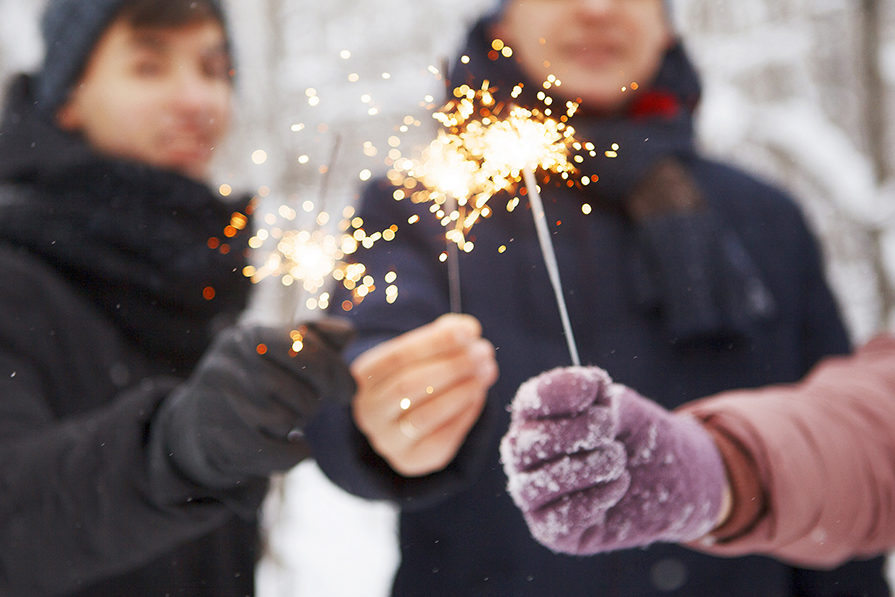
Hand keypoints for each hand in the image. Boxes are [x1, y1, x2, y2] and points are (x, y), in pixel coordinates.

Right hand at [156, 319, 356, 488]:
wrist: (198, 425)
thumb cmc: (255, 384)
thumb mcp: (281, 353)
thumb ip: (318, 339)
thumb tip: (348, 331)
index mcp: (249, 336)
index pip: (304, 346)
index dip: (335, 371)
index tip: (348, 391)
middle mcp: (229, 364)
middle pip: (298, 389)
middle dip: (313, 402)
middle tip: (310, 407)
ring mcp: (218, 403)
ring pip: (285, 420)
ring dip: (297, 425)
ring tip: (288, 421)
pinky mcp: (216, 440)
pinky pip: (273, 451)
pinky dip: (294, 454)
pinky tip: (297, 447)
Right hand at [351, 314, 498, 476]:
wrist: (405, 423)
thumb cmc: (416, 376)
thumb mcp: (421, 353)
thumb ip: (442, 336)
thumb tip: (468, 330)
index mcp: (362, 377)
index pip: (396, 356)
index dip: (435, 341)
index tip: (469, 330)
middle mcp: (368, 411)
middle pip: (409, 385)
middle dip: (452, 366)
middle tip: (483, 352)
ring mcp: (387, 439)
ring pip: (426, 413)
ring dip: (463, 389)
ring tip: (487, 371)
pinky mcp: (411, 459)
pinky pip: (443, 435)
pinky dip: (466, 412)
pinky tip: (478, 394)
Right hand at [500, 366, 725, 554]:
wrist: (674, 480)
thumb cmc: (637, 438)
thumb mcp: (623, 407)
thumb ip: (601, 395)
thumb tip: (588, 386)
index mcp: (536, 419)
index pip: (528, 402)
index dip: (556, 392)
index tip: (594, 387)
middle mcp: (526, 457)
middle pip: (523, 444)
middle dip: (573, 432)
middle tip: (609, 426)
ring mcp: (536, 496)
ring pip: (536, 484)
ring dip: (586, 467)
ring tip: (617, 458)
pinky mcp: (554, 531)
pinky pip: (558, 519)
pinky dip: (593, 499)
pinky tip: (618, 484)